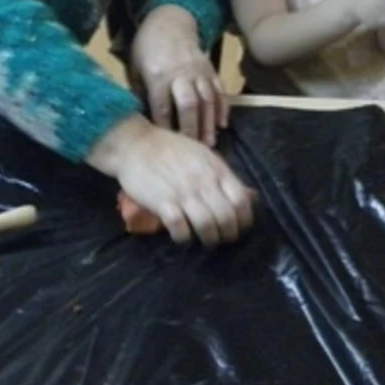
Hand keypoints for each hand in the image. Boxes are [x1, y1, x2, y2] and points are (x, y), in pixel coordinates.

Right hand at [88, 115, 254, 245]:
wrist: (135, 144)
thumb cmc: (170, 148)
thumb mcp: (203, 155)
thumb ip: (222, 176)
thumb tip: (248, 196)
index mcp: (215, 169)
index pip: (241, 200)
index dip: (244, 219)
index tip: (239, 227)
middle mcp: (202, 181)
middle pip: (226, 217)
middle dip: (228, 234)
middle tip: (222, 238)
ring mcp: (183, 192)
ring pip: (207, 225)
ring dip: (209, 239)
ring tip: (205, 240)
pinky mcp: (163, 202)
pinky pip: (180, 229)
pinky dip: (184, 237)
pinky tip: (182, 235)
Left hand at [130, 6, 228, 145]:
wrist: (168, 21)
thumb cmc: (146, 48)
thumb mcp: (135, 68)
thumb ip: (140, 93)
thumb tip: (143, 120)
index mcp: (158, 75)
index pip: (162, 107)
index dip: (166, 128)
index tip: (167, 146)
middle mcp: (180, 73)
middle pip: (189, 104)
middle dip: (191, 129)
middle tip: (193, 149)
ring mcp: (198, 71)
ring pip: (207, 99)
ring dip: (209, 123)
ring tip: (210, 143)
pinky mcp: (210, 68)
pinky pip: (219, 89)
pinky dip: (222, 107)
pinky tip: (223, 124)